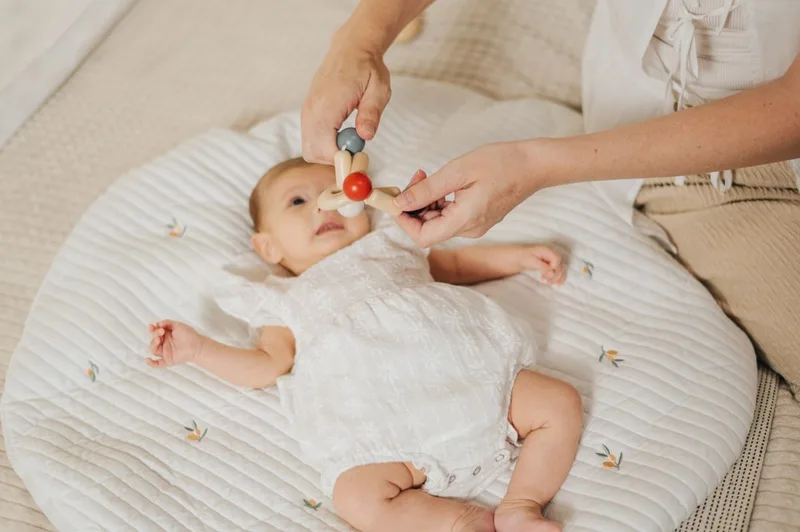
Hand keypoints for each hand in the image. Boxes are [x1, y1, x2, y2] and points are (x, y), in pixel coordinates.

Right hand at [147, 320, 206, 367]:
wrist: (198, 345)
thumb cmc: (189, 334)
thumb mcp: (178, 325)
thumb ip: (167, 323)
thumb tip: (157, 323)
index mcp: (166, 335)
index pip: (155, 333)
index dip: (152, 330)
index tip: (152, 326)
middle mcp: (164, 344)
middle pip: (153, 341)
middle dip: (154, 335)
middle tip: (161, 332)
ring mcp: (166, 352)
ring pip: (154, 350)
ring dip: (153, 345)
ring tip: (158, 339)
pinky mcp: (168, 360)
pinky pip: (158, 363)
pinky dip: (151, 363)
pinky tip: (148, 360)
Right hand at [301, 35, 391, 163]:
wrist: (351, 49)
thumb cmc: (368, 68)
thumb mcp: (379, 89)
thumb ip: (371, 113)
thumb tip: (365, 136)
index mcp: (328, 104)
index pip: (323, 147)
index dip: (341, 159)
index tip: (360, 156)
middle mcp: (312, 109)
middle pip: (312, 153)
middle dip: (334, 160)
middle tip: (355, 151)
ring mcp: (307, 111)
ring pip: (309, 148)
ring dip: (329, 152)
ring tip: (351, 140)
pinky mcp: (308, 112)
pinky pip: (311, 139)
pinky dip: (325, 144)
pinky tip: (342, 134)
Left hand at [394, 141, 539, 247]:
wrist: (534, 165)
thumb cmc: (502, 163)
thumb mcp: (458, 171)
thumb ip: (427, 190)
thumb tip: (400, 203)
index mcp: (465, 220)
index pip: (422, 237)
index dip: (404, 221)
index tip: (397, 199)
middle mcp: (470, 230)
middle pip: (428, 228)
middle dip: (414, 205)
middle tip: (416, 177)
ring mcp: (475, 226)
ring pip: (437, 221)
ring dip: (426, 201)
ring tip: (428, 175)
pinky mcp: (478, 218)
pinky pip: (450, 216)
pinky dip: (439, 201)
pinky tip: (443, 183)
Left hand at [517, 246, 564, 285]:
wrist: (518, 257)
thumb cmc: (524, 257)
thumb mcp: (532, 261)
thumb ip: (543, 267)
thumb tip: (552, 273)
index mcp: (547, 251)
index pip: (556, 260)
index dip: (553, 268)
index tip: (545, 275)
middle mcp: (552, 255)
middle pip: (560, 265)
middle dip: (555, 275)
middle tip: (547, 281)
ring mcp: (552, 261)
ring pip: (560, 270)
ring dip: (558, 278)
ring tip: (550, 283)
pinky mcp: (551, 266)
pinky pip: (558, 272)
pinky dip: (559, 278)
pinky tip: (557, 284)